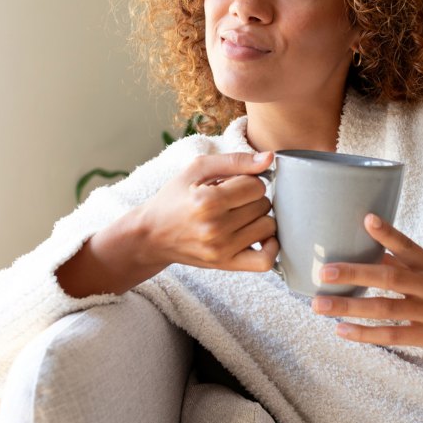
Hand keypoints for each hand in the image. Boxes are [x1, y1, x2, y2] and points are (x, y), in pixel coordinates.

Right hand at [130, 151, 278, 272]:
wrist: (151, 235)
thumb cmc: (174, 198)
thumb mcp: (197, 169)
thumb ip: (235, 160)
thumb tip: (269, 158)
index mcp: (207, 200)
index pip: (256, 185)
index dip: (247, 181)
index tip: (232, 185)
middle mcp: (215, 227)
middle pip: (263, 205)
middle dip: (252, 199)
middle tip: (232, 201)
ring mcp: (221, 249)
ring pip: (268, 227)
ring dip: (259, 218)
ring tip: (240, 216)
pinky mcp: (225, 265)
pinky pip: (265, 261)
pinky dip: (271, 247)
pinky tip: (261, 236)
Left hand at [310, 214, 422, 366]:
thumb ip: (406, 266)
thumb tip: (370, 250)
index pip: (408, 245)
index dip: (387, 233)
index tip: (365, 219)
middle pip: (389, 276)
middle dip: (354, 272)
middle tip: (324, 271)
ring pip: (385, 308)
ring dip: (349, 306)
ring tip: (320, 305)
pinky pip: (394, 334)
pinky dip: (365, 334)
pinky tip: (342, 331)